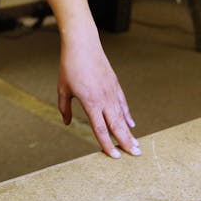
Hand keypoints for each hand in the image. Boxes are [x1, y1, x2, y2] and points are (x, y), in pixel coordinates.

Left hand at [57, 32, 140, 156]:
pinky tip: (131, 124)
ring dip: (129, 131)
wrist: (83, 44)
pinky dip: (127, 115)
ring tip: (137, 145)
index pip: (100, 129)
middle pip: (116, 125)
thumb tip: (67, 122)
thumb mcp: (63, 89)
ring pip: (122, 116)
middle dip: (126, 142)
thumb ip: (64, 108)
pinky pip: (122, 103)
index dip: (107, 144)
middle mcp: (104, 99)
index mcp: (90, 102)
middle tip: (136, 155)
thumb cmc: (70, 66)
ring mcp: (111, 91)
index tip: (114, 156)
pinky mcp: (115, 84)